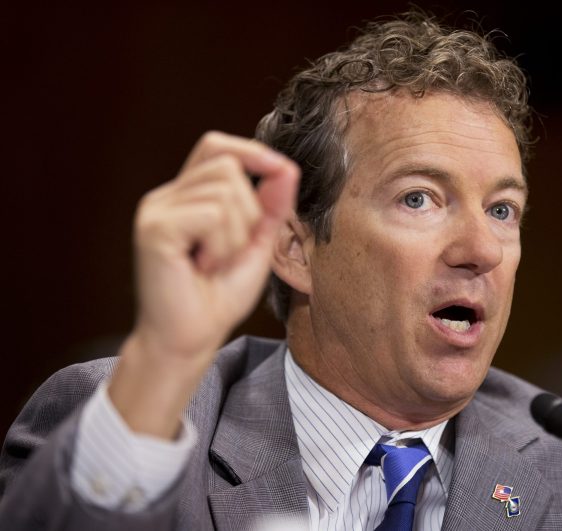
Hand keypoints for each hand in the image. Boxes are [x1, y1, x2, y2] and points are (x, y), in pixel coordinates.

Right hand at [109, 132, 298, 437]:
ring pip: (224, 191)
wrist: (190, 340)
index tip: (282, 171)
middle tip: (229, 252)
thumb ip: (271, 207)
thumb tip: (287, 168)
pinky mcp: (155, 228)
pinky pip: (212, 214)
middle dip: (249, 212)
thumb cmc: (218, 297)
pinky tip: (203, 267)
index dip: (251, 150)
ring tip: (214, 263)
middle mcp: (166, 197)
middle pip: (228, 167)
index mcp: (186, 197)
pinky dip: (222, 245)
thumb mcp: (256, 244)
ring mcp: (156, 210)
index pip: (216, 146)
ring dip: (235, 235)